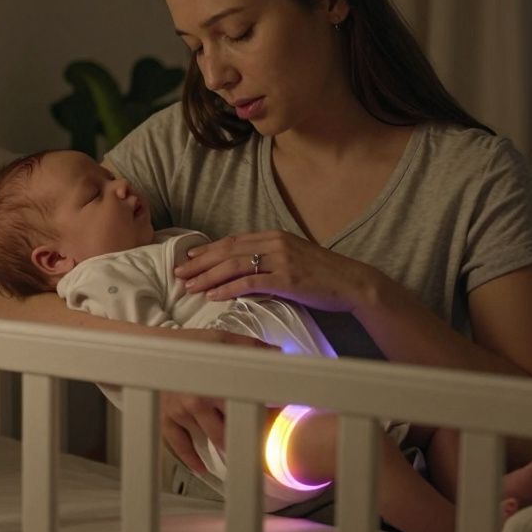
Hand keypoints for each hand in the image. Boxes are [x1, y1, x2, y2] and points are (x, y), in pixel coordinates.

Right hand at [156, 329, 276, 472]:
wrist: (150, 348)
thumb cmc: (187, 343)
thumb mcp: (221, 339)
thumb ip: (251, 347)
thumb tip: (279, 354)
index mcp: (215, 382)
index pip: (248, 402)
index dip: (266, 412)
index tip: (278, 421)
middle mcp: (199, 401)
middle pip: (231, 427)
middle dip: (247, 435)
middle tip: (261, 445)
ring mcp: (182, 413)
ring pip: (210, 438)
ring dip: (225, 447)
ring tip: (240, 456)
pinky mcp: (166, 419)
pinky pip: (179, 445)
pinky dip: (191, 458)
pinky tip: (203, 468)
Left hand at [174, 230, 379, 313]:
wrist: (352, 283)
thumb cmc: (323, 274)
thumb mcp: (294, 257)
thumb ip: (270, 258)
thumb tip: (244, 267)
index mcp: (274, 236)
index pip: (233, 241)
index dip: (208, 250)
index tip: (189, 258)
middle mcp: (274, 243)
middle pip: (228, 251)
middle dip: (200, 262)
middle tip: (179, 272)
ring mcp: (280, 260)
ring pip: (234, 265)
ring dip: (208, 276)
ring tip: (190, 286)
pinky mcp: (286, 279)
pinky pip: (249, 283)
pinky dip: (228, 289)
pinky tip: (213, 295)